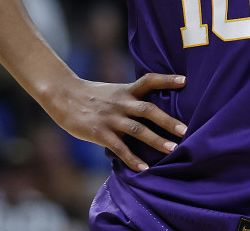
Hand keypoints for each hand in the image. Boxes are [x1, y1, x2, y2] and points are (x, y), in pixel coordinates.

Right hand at [46, 73, 186, 171]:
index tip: (185, 81)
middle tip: (185, 130)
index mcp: (126, 91)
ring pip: (137, 129)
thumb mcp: (114, 92)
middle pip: (148, 110)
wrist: (64, 96)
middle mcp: (121, 103)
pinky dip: (132, 159)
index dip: (167, 80)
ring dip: (156, 140)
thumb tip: (153, 110)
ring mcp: (111, 118)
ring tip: (172, 150)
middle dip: (168, 120)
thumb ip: (131, 99)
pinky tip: (143, 169)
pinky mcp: (100, 133)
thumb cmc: (92, 96)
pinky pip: (119, 148)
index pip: (149, 80)